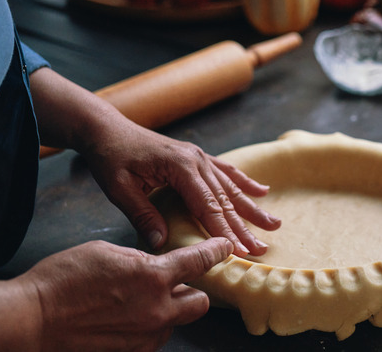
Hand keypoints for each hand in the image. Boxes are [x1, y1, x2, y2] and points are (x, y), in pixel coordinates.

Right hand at [19, 238, 233, 351]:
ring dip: (167, 310)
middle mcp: (157, 308)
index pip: (199, 262)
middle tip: (174, 283)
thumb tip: (154, 263)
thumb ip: (140, 258)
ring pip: (175, 321)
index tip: (226, 247)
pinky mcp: (132, 351)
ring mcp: (146, 335)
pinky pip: (153, 338)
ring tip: (138, 302)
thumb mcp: (107, 252)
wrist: (33, 319)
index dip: (216, 251)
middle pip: (199, 302)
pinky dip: (148, 327)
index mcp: (153, 276)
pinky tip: (126, 318)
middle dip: (192, 291)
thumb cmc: (63, 280)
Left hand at [81, 120, 280, 256]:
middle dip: (244, 226)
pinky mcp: (197, 157)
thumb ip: (142, 215)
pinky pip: (226, 171)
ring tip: (274, 224)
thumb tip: (161, 243)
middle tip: (261, 249)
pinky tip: (261, 191)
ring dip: (252, 208)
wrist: (107, 128)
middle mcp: (196, 161)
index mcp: (180, 168)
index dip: (224, 231)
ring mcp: (199, 157)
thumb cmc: (111, 157)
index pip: (208, 207)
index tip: (240, 251)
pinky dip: (245, 182)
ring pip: (231, 187)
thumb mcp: (119, 189)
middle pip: (225, 200)